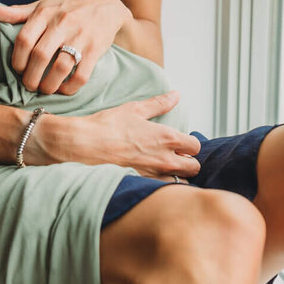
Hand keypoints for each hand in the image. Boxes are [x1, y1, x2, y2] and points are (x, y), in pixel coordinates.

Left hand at [0, 0, 131, 94]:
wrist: (105, 5)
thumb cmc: (67, 8)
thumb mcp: (43, 5)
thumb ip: (19, 13)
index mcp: (45, 13)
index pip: (24, 39)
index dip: (18, 60)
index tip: (18, 69)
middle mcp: (62, 23)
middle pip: (40, 56)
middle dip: (31, 77)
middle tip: (29, 85)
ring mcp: (80, 37)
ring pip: (60, 67)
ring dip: (49, 85)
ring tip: (44, 89)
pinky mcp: (96, 49)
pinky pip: (81, 75)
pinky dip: (70, 87)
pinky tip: (63, 89)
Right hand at [80, 93, 201, 180]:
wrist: (88, 144)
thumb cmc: (110, 125)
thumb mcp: (135, 109)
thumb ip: (159, 103)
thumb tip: (175, 95)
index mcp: (167, 138)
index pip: (195, 146)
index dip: (189, 143)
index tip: (179, 142)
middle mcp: (165, 158)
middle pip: (194, 167)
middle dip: (189, 161)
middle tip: (176, 155)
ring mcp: (155, 173)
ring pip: (181, 181)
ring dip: (178, 174)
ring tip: (165, 166)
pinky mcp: (143, 183)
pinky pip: (164, 188)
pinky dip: (163, 183)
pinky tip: (152, 174)